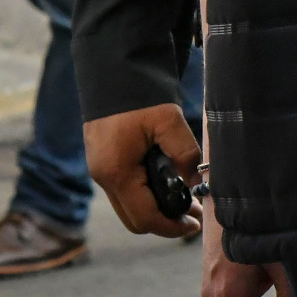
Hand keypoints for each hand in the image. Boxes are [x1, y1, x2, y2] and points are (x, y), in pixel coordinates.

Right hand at [87, 104, 202, 238]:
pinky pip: (125, 190)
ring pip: (128, 206)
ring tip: (185, 200)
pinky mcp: (103, 160)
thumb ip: (185, 154)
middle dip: (165, 222)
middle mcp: (104, 177)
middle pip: (134, 219)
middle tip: (193, 215)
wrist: (112, 70)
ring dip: (156, 209)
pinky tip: (166, 184)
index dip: (171, 227)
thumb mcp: (169, 121)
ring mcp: (100, 170)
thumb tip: (196, 183)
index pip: (145, 218)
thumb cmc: (138, 95)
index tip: (194, 224)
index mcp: (117, 173)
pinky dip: (145, 194)